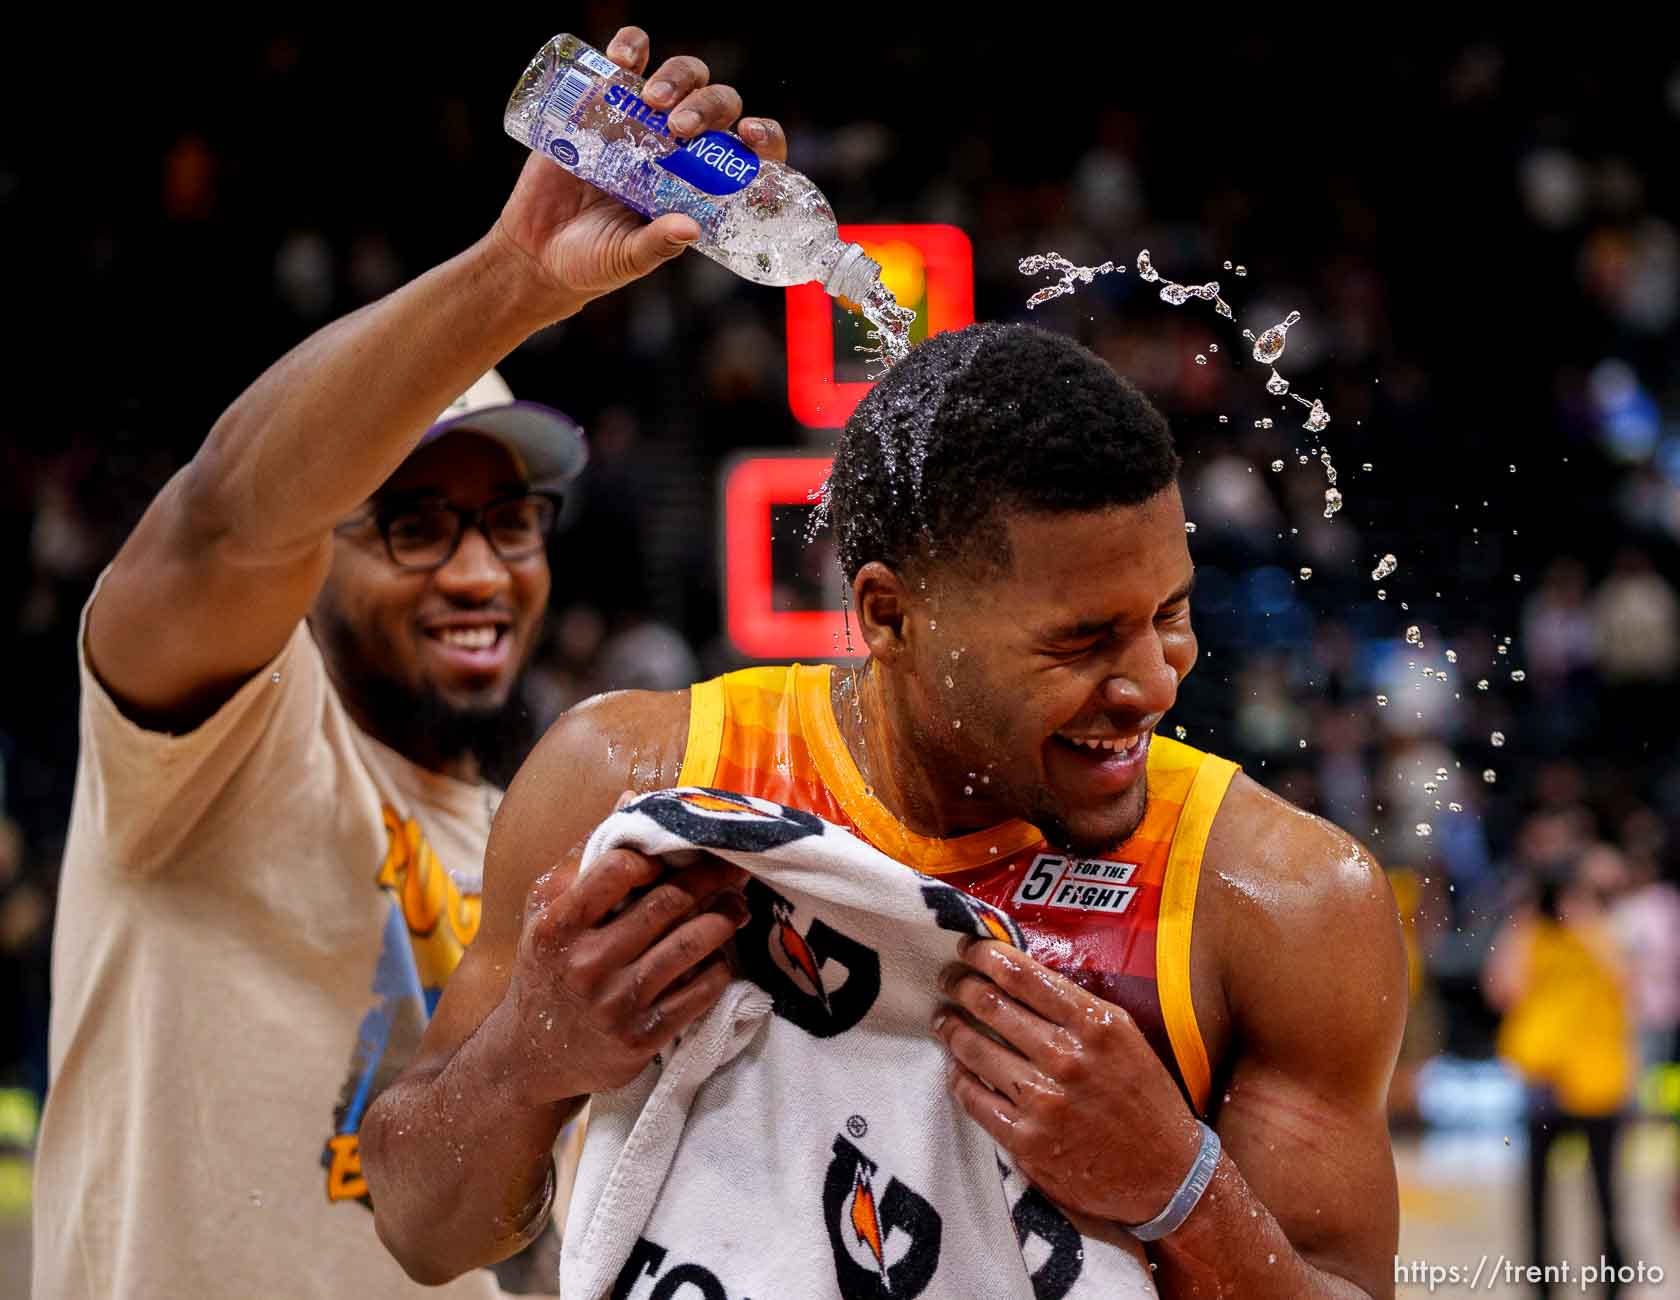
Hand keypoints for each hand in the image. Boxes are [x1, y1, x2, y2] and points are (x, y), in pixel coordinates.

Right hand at [494, 25, 789, 309]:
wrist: (537, 249)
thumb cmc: (593, 260)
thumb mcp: (627, 258)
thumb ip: (657, 245)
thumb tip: (688, 227)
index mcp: (700, 185)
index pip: (748, 154)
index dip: (763, 138)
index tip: (750, 135)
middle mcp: (679, 148)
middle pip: (717, 105)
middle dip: (707, 107)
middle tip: (679, 128)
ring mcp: (643, 121)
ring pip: (682, 76)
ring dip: (676, 77)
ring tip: (651, 99)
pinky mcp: (603, 103)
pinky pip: (627, 60)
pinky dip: (631, 46)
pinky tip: (624, 57)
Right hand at [498, 836, 749, 1106]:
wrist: (530, 1054)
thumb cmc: (545, 966)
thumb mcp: (547, 909)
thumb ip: (587, 856)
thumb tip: (632, 799)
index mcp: (559, 925)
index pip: (619, 870)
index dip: (657, 854)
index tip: (677, 850)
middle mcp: (586, 964)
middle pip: (667, 903)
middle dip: (709, 878)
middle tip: (733, 865)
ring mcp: (616, 1004)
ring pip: (691, 946)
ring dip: (724, 917)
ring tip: (737, 904)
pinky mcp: (643, 1038)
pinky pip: (699, 992)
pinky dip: (719, 966)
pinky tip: (723, 952)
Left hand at [934, 937, 1203, 1225]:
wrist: (1166, 1176)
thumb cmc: (1145, 1098)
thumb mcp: (1124, 1037)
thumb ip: (1076, 1008)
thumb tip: (1021, 976)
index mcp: (1096, 1025)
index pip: (1023, 975)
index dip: (985, 954)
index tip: (967, 946)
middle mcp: (1068, 1058)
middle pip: (991, 1005)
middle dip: (960, 985)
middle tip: (948, 980)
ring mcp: (1045, 1102)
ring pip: (975, 1050)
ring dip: (951, 1029)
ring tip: (943, 1020)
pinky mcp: (1028, 1142)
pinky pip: (975, 1100)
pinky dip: (959, 1079)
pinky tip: (956, 1068)